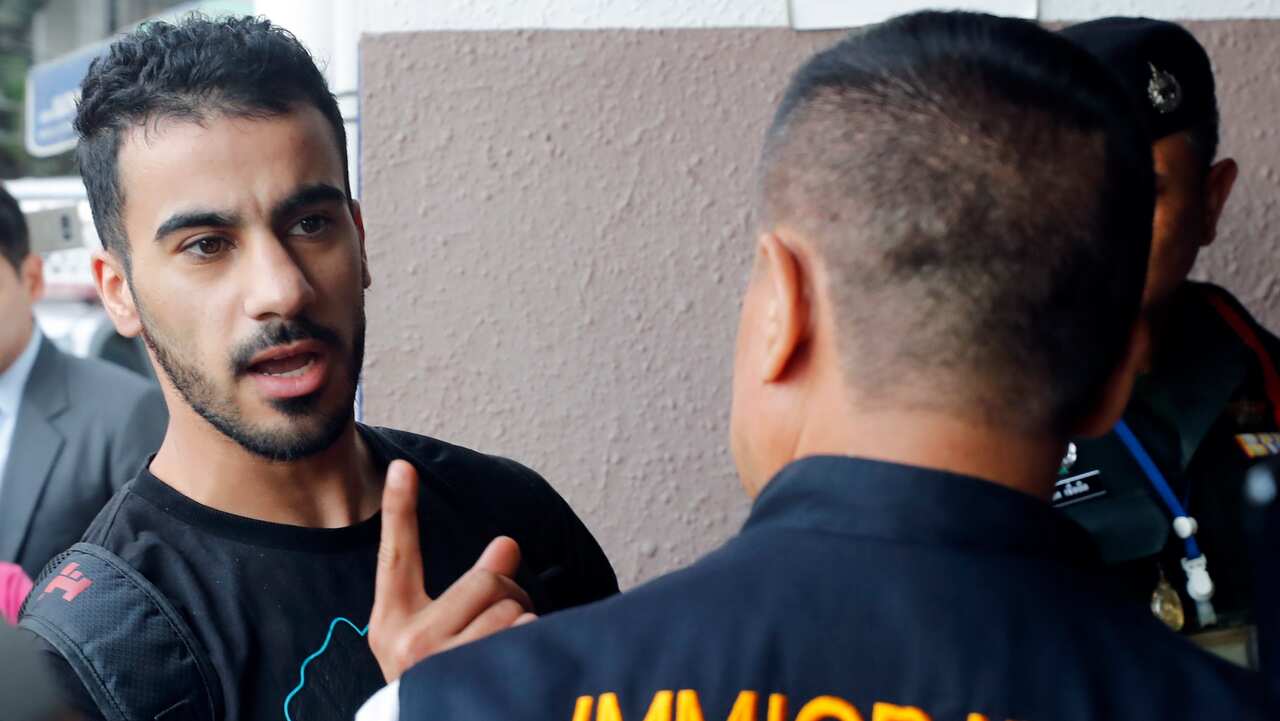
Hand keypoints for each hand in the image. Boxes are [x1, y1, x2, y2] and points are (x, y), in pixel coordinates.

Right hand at [367, 460, 538, 680]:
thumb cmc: (440, 679)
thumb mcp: (436, 632)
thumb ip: (467, 587)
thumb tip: (507, 544)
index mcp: (391, 620)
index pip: (397, 554)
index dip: (399, 509)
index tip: (402, 467)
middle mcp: (408, 642)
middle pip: (485, 581)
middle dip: (507, 591)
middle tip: (506, 612)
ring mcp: (440, 666)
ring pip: (510, 609)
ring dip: (522, 620)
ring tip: (505, 646)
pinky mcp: (470, 682)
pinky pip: (523, 635)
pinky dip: (532, 639)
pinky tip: (514, 664)